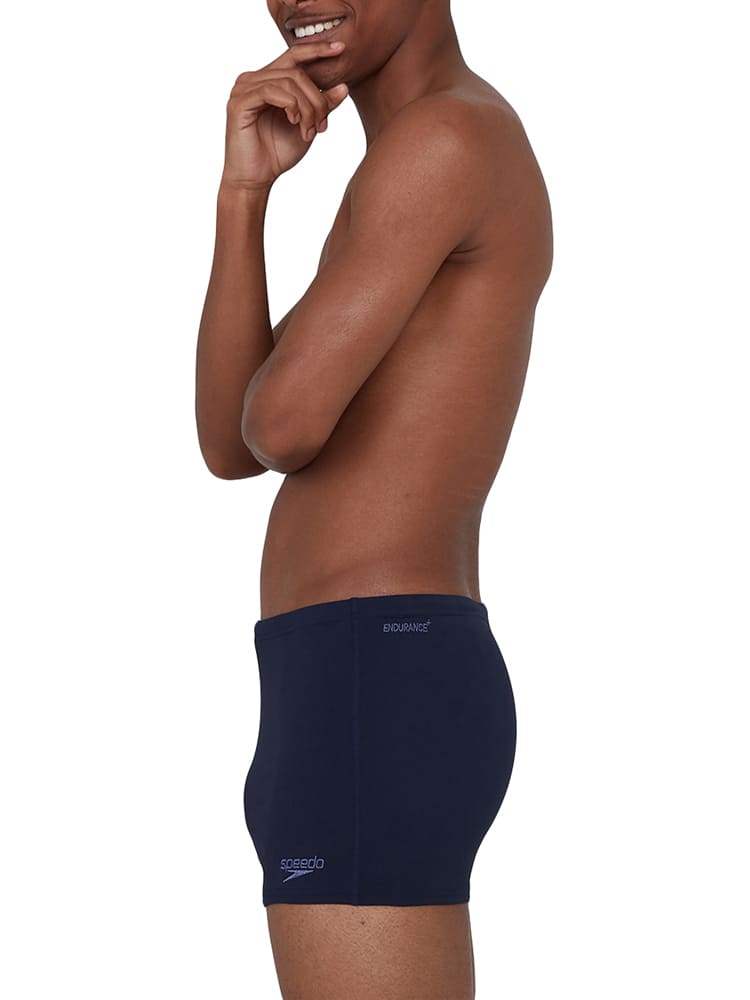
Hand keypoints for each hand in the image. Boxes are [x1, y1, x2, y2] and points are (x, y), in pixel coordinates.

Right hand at [222, 41, 348, 190]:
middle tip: (322, 125)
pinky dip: (290, 106)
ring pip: (287, 82)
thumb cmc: (277, 153)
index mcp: (267, 80)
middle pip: (296, 72)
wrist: (256, 179)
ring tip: (309, 130)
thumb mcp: (307, 125)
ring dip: (306, 107)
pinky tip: (294, 122)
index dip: (317, 50)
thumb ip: (322, 105)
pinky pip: (272, 91)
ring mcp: (243, 88)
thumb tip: (344, 86)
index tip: (341, 49)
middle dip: (317, 99)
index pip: (293, 56)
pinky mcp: (239, 102)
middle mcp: (253, 79)